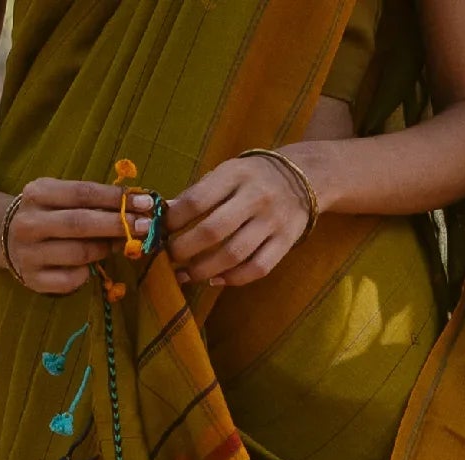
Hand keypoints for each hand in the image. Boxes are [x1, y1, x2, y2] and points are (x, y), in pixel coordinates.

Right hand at [5, 177, 152, 294]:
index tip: (146, 203)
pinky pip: (71, 280)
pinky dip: (87, 274)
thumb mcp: (60, 197)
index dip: (116, 199)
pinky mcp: (33, 279)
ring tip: (123, 244)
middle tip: (147, 227)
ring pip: (79, 254)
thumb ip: (92, 200)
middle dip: (118, 225)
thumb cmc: (47, 214)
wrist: (5, 236)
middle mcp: (29, 223)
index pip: (83, 193)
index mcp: (37, 193)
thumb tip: (137, 208)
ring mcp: (29, 253)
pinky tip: (93, 267)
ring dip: (107, 249)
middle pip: (81, 224)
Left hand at [164, 155, 311, 288]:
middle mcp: (255, 197)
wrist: (303, 178)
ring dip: (204, 270)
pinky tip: (215, 280)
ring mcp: (272, 222)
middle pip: (213, 231)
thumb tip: (164, 215)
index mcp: (236, 174)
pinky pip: (257, 268)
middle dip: (184, 249)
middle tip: (169, 257)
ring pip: (233, 255)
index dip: (173, 220)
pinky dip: (233, 279)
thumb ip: (198, 194)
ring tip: (186, 275)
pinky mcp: (285, 242)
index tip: (161, 231)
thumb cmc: (253, 178)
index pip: (197, 201)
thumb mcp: (226, 174)